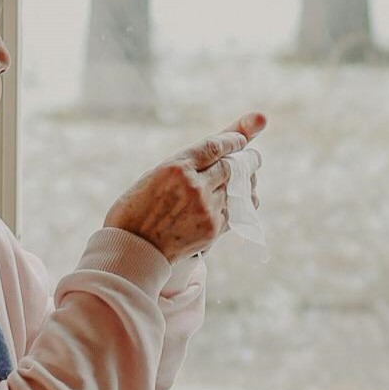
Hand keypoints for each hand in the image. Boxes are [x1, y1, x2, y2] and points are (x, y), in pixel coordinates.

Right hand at [104, 112, 267, 262]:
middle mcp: (194, 186)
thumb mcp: (154, 176)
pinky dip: (238, 206)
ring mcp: (205, 209)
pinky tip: (237, 202)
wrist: (134, 249)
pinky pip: (233, 212)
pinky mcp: (212, 229)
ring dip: (244, 184)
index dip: (233, 140)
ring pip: (236, 190)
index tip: (241, 140)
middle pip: (231, 167)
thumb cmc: (137, 209)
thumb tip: (218, 151)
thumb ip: (185, 163)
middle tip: (254, 159)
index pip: (214, 147)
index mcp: (175, 167)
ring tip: (246, 179)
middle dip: (247, 161)